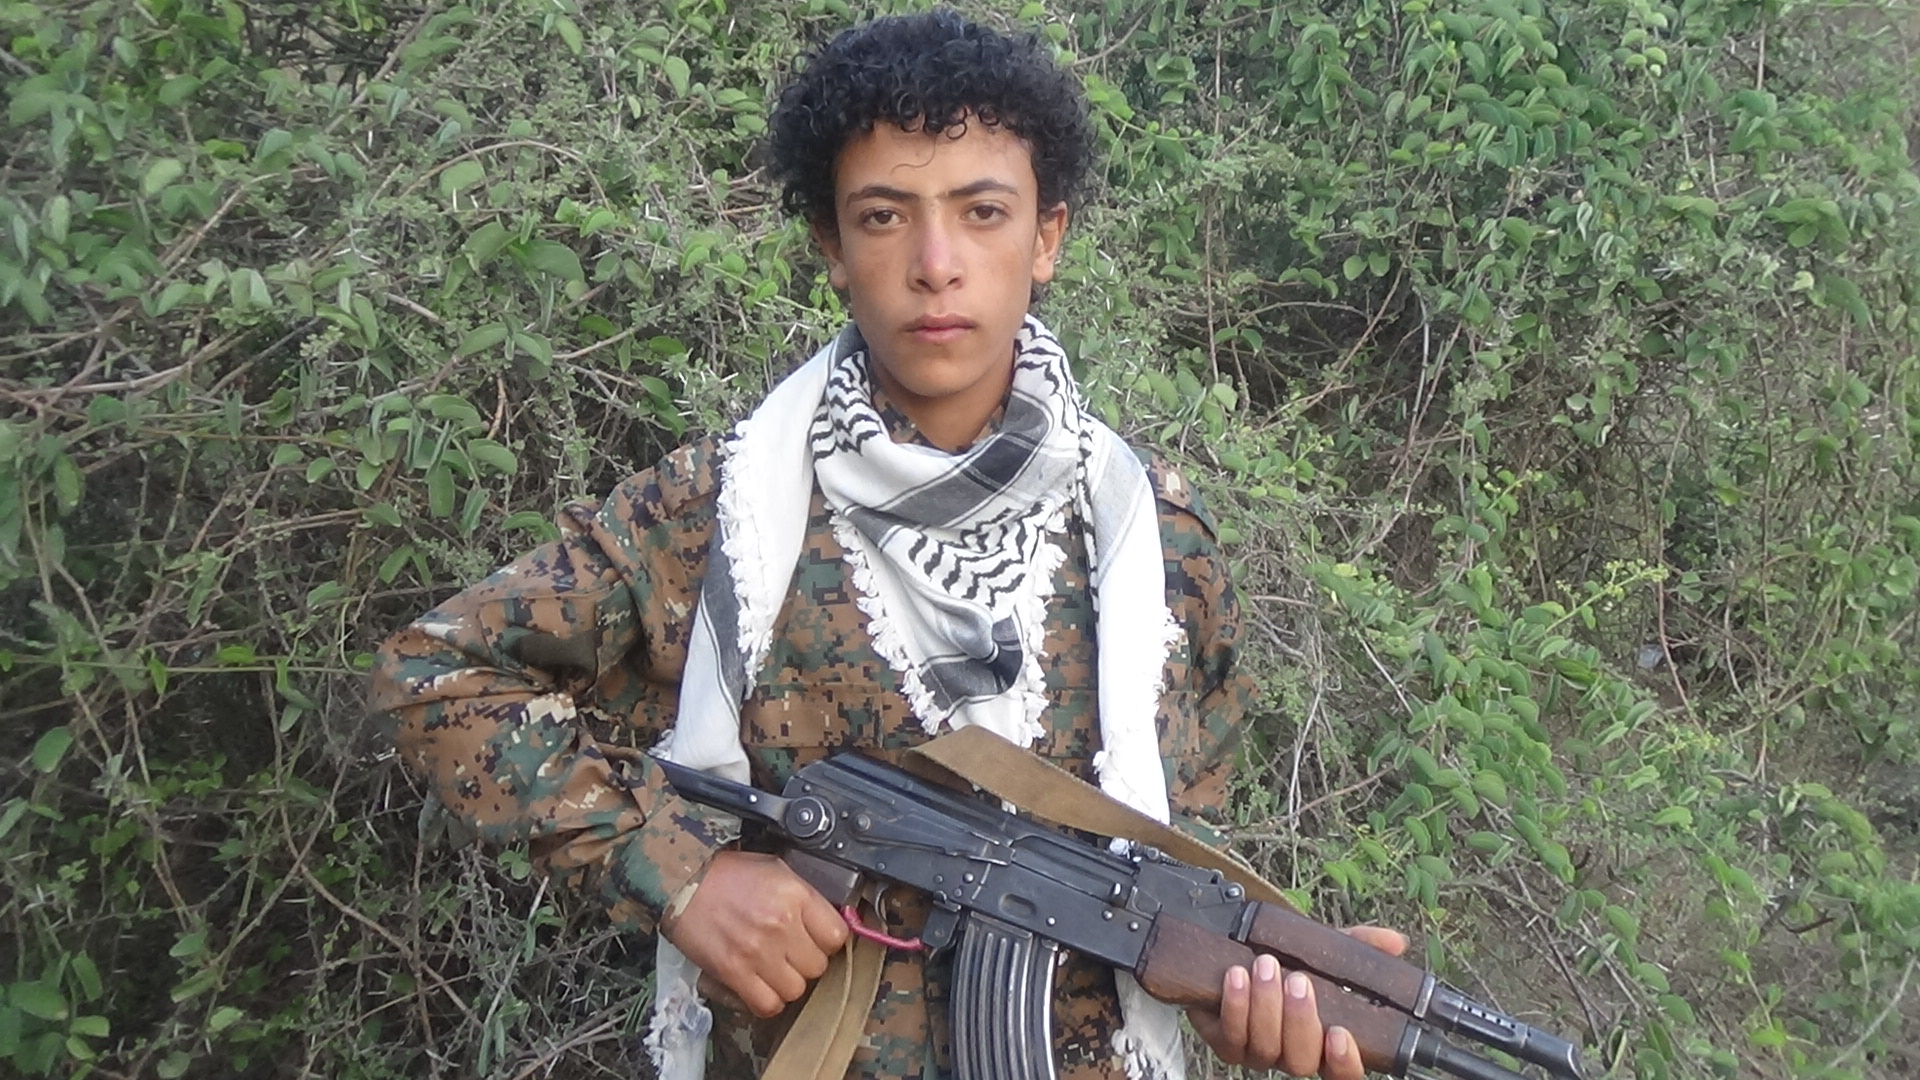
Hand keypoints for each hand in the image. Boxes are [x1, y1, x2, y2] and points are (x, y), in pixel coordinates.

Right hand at [660, 850, 850, 1017]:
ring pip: (796, 990)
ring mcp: (758, 951)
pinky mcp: (734, 972)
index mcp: (795, 895)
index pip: (837, 936)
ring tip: (774, 970)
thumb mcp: (776, 869)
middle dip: (806, 962)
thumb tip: (827, 920)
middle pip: (818, 966)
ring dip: (787, 983)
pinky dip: (768, 1001)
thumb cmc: (727, 874)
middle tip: (791, 953)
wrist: (684, 881)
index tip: (817, 940)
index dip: (828, 941)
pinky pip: (768, 1005)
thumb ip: (805, 896)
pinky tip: (761, 986)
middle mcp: (780, 924)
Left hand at [1187, 925, 1408, 1077]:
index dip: (1344, 1063)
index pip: (1343, 1074)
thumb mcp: (1327, 951)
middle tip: (1298, 981)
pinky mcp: (1226, 1043)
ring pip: (1265, 1048)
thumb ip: (1361, 947)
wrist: (1238, 953)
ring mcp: (1258, 1052)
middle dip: (1300, 1022)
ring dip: (1266, 1006)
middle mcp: (1293, 1054)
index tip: (1340, 1034)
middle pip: (1302, 1062)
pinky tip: (1237, 976)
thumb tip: (1395, 942)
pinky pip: (1230, 1037)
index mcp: (1324, 1044)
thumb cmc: (1289, 960)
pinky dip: (1236, 1005)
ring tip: (1266, 966)